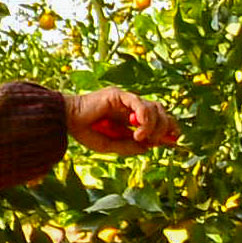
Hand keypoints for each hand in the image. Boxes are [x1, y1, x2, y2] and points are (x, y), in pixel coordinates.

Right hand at [65, 87, 179, 152]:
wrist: (67, 121)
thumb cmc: (86, 133)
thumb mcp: (110, 146)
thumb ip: (129, 146)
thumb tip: (149, 147)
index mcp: (132, 118)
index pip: (159, 119)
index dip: (170, 128)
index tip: (175, 140)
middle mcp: (132, 107)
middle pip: (161, 111)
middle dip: (165, 127)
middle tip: (156, 141)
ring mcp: (126, 100)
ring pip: (154, 107)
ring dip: (153, 125)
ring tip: (140, 137)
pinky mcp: (118, 95)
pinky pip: (138, 102)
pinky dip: (144, 116)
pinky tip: (138, 130)